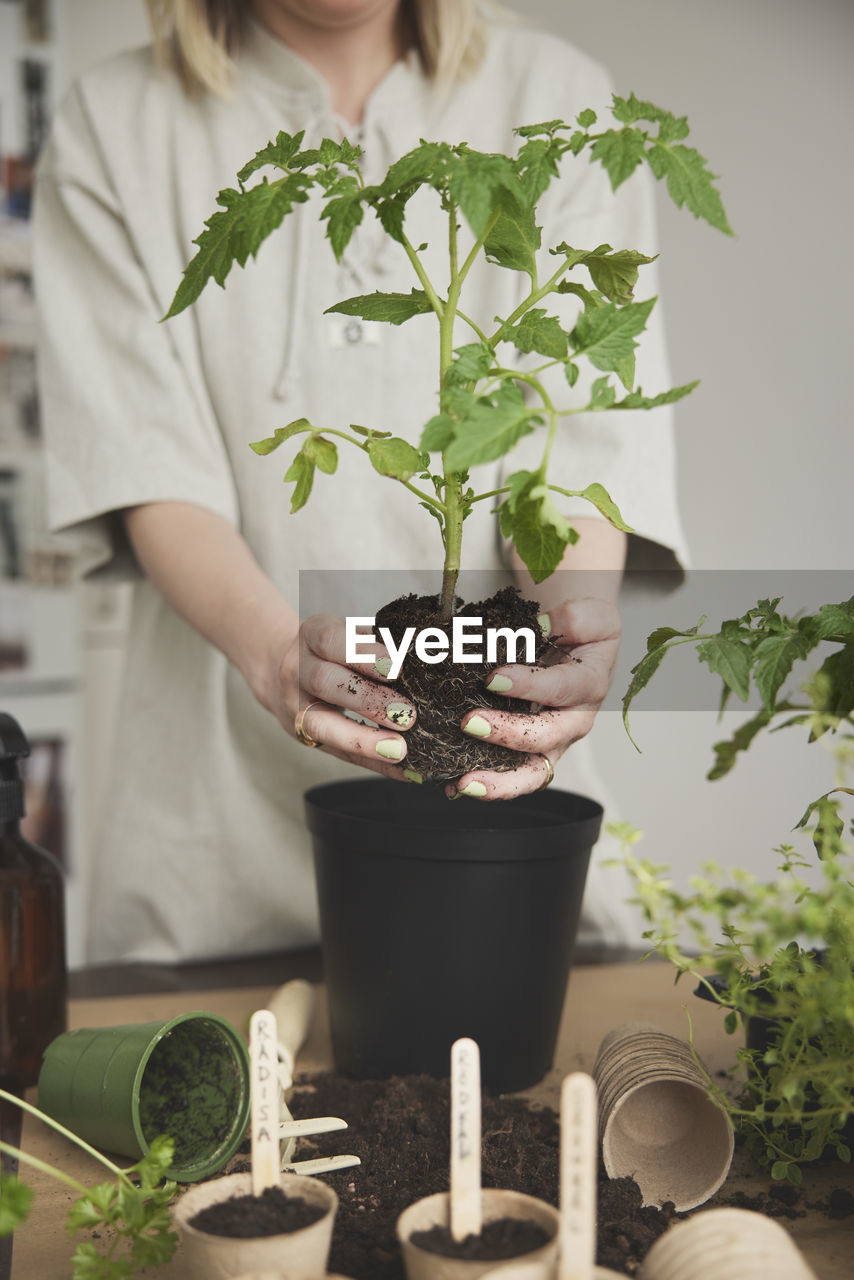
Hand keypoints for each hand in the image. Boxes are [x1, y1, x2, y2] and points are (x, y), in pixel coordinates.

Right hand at [273, 613, 418, 779]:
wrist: (277, 669)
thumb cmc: (328, 651)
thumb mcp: (343, 634)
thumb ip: (375, 643)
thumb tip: (423, 654)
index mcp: (312, 635)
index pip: (333, 640)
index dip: (365, 654)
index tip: (398, 667)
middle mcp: (297, 669)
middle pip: (326, 682)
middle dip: (369, 700)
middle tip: (407, 714)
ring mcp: (295, 705)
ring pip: (322, 724)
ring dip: (364, 739)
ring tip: (400, 748)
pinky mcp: (302, 734)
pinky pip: (338, 753)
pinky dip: (372, 762)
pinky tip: (401, 768)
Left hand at [444, 598, 620, 799]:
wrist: (581, 648)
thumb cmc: (583, 632)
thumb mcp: (589, 614)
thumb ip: (572, 618)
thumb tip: (538, 626)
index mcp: (588, 686)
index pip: (560, 689)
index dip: (529, 686)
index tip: (493, 678)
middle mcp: (573, 722)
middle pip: (545, 738)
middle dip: (507, 734)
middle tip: (469, 722)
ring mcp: (552, 743)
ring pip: (532, 773)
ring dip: (498, 781)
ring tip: (464, 782)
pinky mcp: (532, 753)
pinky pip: (513, 776)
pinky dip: (486, 784)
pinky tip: (452, 785)